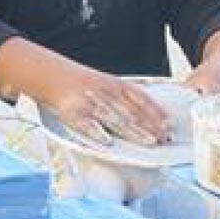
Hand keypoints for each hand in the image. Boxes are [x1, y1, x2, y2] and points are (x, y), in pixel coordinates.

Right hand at [35, 63, 172, 146]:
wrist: (51, 76)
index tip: (168, 123)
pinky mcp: (74, 114)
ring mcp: (90, 104)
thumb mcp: (106, 82)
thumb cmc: (81, 83)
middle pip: (131, 112)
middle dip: (149, 126)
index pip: (140, 98)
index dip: (155, 111)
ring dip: (133, 132)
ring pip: (115, 120)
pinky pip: (88, 126)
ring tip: (148, 142)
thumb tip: (150, 106)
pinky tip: (109, 143)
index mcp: (114, 84)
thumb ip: (126, 94)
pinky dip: (98, 133)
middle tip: (163, 138)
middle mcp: (105, 93)